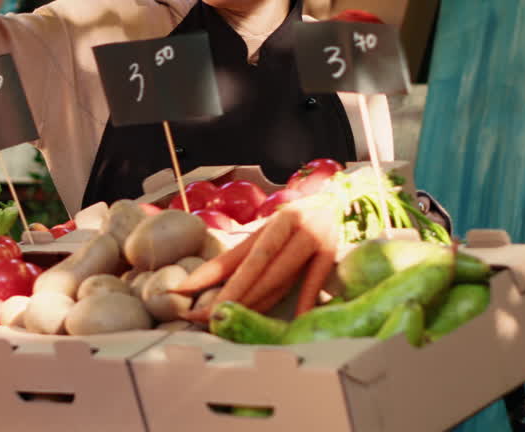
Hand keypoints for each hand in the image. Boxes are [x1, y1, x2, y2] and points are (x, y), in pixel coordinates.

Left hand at [176, 195, 340, 319]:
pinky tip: (289, 323)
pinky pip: (313, 283)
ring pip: (278, 277)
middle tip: (204, 316)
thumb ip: (245, 251)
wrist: (342, 203)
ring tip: (232, 321)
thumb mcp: (271, 230)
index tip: (182, 291)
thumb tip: (205, 278)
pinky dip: (302, 303)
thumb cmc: (299, 221)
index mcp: (270, 222)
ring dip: (254, 303)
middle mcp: (289, 227)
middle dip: (229, 295)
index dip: (207, 274)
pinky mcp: (331, 253)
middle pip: (255, 267)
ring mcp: (312, 240)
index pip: (235, 253)